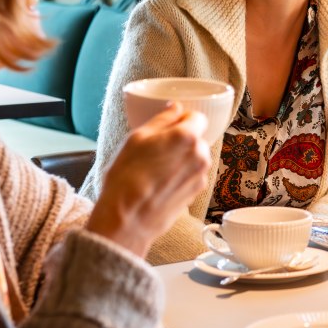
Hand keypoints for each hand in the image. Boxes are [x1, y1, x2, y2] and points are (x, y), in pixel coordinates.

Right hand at [87, 106, 212, 255]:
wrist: (127, 218)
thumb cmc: (126, 177)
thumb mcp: (137, 138)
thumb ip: (162, 120)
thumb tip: (175, 108)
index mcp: (187, 137)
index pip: (197, 117)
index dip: (182, 119)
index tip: (168, 126)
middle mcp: (200, 156)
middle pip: (196, 139)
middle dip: (180, 141)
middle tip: (156, 150)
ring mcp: (200, 177)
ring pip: (194, 158)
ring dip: (181, 159)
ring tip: (155, 169)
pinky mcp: (196, 194)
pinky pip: (191, 176)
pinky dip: (180, 176)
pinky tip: (160, 183)